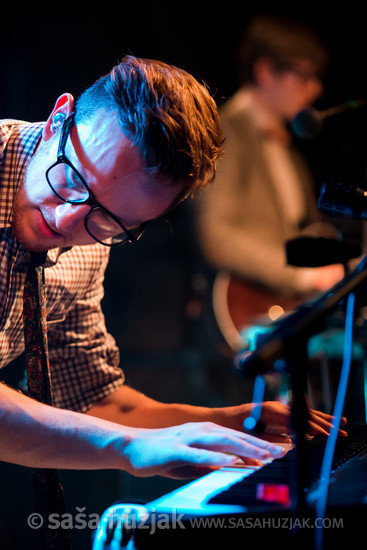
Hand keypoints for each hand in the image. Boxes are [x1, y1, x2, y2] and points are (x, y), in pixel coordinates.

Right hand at [122, 421, 285, 478]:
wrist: (131, 447)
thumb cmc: (163, 454)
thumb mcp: (193, 459)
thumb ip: (214, 460)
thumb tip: (237, 467)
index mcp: (207, 432)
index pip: (239, 437)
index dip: (261, 444)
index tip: (282, 451)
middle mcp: (201, 430)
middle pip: (237, 436)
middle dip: (262, 444)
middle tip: (284, 452)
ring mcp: (189, 438)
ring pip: (223, 441)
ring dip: (247, 447)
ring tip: (266, 455)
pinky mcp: (177, 449)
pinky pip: (200, 452)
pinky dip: (218, 456)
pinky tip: (232, 460)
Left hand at [243, 401, 346, 440]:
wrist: (222, 419)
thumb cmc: (233, 428)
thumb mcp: (250, 436)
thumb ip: (270, 440)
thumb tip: (288, 445)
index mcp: (270, 411)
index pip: (298, 420)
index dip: (313, 428)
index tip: (327, 435)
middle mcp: (275, 406)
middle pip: (304, 414)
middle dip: (323, 423)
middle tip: (339, 433)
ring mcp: (276, 407)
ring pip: (303, 412)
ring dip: (321, 418)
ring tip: (338, 423)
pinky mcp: (276, 411)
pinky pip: (297, 413)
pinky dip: (311, 417)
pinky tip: (321, 421)